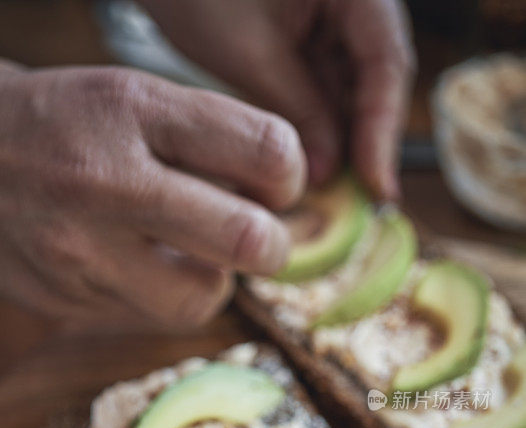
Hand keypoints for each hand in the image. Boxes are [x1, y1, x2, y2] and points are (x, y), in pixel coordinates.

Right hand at [0, 61, 305, 328]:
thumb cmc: (59, 123)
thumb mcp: (130, 98)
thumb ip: (207, 138)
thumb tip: (279, 194)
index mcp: (132, 110)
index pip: (263, 151)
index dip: (287, 177)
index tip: (276, 187)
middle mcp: (107, 182)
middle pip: (244, 238)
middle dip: (271, 246)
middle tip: (260, 240)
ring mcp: (81, 251)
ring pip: (200, 298)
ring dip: (213, 282)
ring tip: (191, 257)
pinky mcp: (66, 299)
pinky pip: (148, 316)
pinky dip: (160, 295)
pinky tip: (139, 266)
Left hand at [143, 0, 413, 197]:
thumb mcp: (251, 53)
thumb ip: (300, 111)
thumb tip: (328, 173)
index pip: (385, 60)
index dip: (382, 129)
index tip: (376, 184)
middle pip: (376, 79)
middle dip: (363, 142)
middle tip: (356, 200)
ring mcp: (336, 18)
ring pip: (353, 90)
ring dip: (342, 140)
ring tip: (329, 191)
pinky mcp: (314, 37)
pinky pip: (328, 87)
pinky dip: (320, 126)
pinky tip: (309, 164)